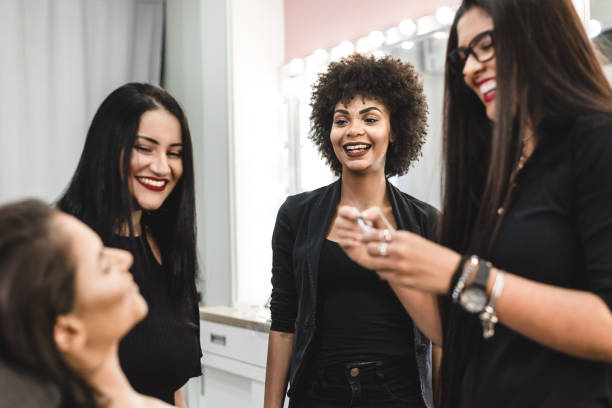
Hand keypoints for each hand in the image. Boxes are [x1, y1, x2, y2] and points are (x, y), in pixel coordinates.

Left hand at [336, 205, 458, 293]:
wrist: (452, 272)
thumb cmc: (434, 255)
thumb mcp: (415, 240)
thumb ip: (396, 239)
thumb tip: (377, 240)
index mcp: (403, 237)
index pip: (374, 234)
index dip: (366, 236)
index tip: (363, 238)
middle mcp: (399, 250)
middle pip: (370, 249)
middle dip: (368, 250)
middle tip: (368, 251)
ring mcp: (399, 266)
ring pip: (373, 264)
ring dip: (374, 263)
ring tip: (378, 261)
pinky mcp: (401, 280)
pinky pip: (382, 275)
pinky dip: (382, 273)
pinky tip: (388, 270)